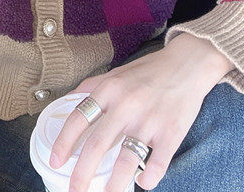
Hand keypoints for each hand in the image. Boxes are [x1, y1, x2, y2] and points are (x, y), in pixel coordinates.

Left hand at [49, 37, 226, 191]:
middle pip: (97, 145)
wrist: (188, 63)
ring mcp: (149, 120)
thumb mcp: (117, 72)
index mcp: (110, 89)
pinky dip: (148, 179)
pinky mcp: (171, 133)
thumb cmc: (149, 70)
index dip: (63, 142)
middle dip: (81, 174)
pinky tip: (142, 182)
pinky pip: (157, 164)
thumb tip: (69, 100)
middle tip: (73, 190)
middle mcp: (126, 105)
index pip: (78, 118)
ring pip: (126, 161)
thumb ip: (93, 86)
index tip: (55, 161)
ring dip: (113, 185)